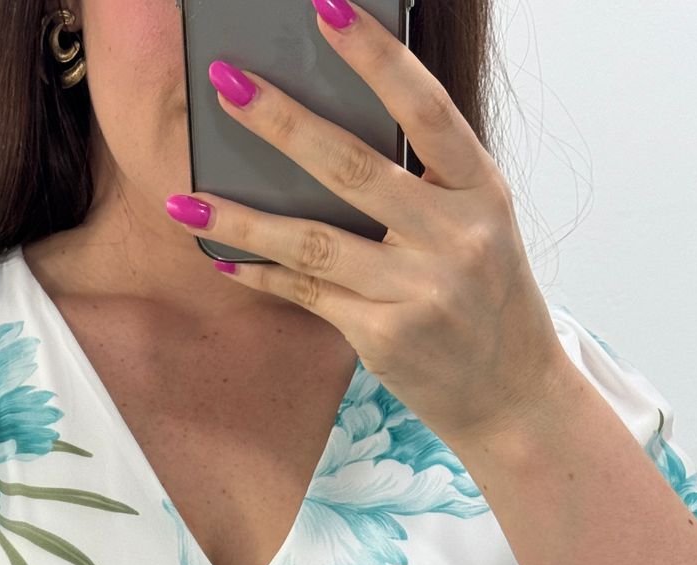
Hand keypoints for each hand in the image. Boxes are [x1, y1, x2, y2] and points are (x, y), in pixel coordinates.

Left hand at [165, 0, 574, 452]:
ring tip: (183, 199)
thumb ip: (425, 182)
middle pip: (353, 168)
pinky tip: (221, 258)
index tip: (326, 8)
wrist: (512, 394)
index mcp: (483, 189)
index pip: (426, 109)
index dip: (375, 57)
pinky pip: (308, 295)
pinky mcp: (385, 337)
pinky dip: (261, 275)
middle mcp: (455, 236)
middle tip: (227, 84)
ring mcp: (419, 290)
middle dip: (282, 122)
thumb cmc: (485, 299)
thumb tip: (329, 133)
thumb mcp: (479, 225)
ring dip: (241, 219)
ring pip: (313, 241)